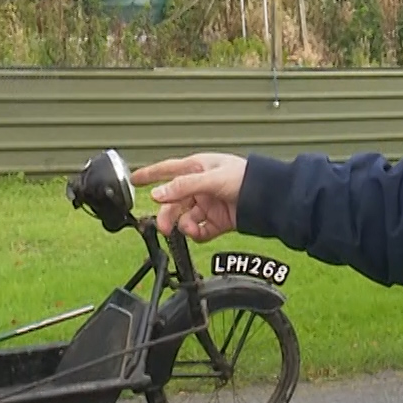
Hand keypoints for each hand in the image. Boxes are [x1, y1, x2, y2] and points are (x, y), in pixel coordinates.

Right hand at [130, 152, 245, 239]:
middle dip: (167, 214)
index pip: (167, 170)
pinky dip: (197, 234)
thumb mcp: (211, 178)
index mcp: (197, 169)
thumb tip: (158, 194)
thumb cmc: (245, 178)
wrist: (269, 198)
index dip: (150, 174)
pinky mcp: (217, 221)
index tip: (133, 179)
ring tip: (189, 229)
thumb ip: (183, 187)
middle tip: (165, 227)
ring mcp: (208, 204)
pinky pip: (199, 230)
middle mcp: (200, 186)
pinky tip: (199, 233)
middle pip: (174, 202)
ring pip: (185, 218)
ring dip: (183, 226)